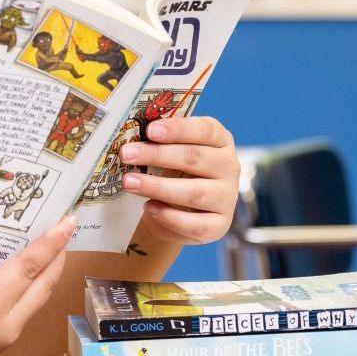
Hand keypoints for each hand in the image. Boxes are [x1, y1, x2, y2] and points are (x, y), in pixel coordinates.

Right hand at [0, 218, 75, 355]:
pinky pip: (25, 311)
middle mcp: (5, 326)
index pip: (28, 268)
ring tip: (50, 245)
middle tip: (64, 226)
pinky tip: (26, 274)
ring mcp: (5, 338)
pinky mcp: (0, 344)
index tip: (67, 221)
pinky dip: (31, 288)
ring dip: (47, 273)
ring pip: (38, 300)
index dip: (51, 242)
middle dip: (58, 255)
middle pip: (44, 286)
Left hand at [120, 116, 241, 245]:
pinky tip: (148, 208)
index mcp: (221, 141)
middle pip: (196, 158)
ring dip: (157, 187)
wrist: (179, 209)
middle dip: (158, 155)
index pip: (206, 130)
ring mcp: (227, 198)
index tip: (150, 130)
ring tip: (129, 182)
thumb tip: (131, 138)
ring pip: (195, 193)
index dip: (178, 129)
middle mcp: (229, 167)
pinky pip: (195, 224)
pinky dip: (169, 217)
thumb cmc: (174, 171)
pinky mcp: (219, 226)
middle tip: (127, 154)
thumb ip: (159, 142)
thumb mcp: (171, 152)